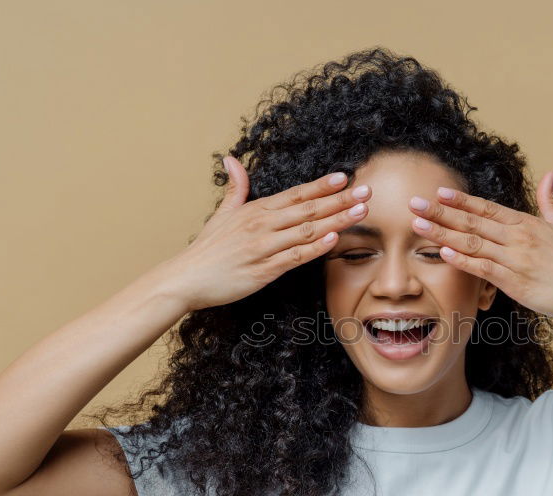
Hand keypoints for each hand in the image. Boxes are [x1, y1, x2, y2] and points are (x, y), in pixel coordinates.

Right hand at [163, 155, 371, 310]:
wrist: (186, 279)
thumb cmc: (207, 250)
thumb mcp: (221, 214)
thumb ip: (235, 188)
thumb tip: (232, 160)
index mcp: (256, 210)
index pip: (295, 194)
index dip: (321, 186)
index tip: (345, 177)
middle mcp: (262, 225)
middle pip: (308, 209)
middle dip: (339, 199)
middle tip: (366, 191)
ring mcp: (264, 247)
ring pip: (307, 230)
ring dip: (337, 220)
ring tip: (361, 211)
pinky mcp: (263, 270)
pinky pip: (295, 257)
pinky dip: (315, 247)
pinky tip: (334, 239)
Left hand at [407, 172, 552, 324]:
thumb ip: (552, 201)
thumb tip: (551, 174)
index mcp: (528, 223)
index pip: (487, 207)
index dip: (461, 200)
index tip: (438, 191)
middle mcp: (519, 237)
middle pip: (472, 221)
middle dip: (440, 211)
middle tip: (413, 203)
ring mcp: (516, 259)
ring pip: (472, 242)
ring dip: (442, 232)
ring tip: (417, 224)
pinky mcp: (516, 282)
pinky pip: (483, 268)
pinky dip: (461, 260)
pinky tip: (442, 252)